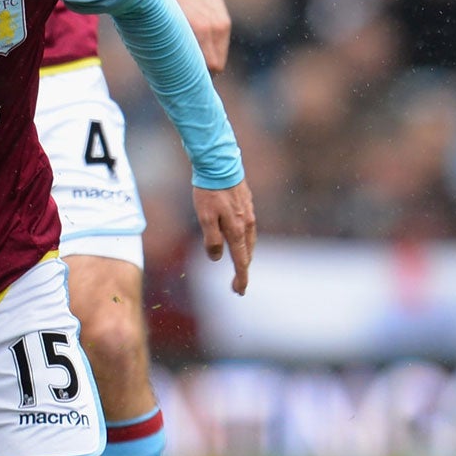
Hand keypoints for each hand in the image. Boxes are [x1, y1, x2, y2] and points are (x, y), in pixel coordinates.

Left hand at [167, 0, 231, 73]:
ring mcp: (221, 26)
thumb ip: (170, 40)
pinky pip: (221, 47)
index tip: (186, 83)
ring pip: (219, 58)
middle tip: (188, 78)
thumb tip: (164, 66)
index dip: (197, 78)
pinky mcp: (225, 23)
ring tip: (193, 65)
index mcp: (195, 27)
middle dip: (203, 75)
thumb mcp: (166, 18)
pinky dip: (212, 52)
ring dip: (208, 65)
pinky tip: (199, 50)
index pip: (205, 65)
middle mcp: (211, 28)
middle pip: (214, 66)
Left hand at [194, 180, 256, 294]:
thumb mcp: (205, 217)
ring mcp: (248, 213)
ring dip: (245, 255)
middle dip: (243, 270)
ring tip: (240, 265)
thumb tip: (216, 258)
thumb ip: (211, 240)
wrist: (219, 163)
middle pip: (248, 253)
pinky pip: (248, 228)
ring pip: (249, 241)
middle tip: (237, 285)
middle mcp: (246, 223)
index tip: (239, 291)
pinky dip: (245, 240)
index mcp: (236, 230)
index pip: (241, 260)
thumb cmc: (209, 191)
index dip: (240, 278)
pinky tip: (239, 239)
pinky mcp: (247, 204)